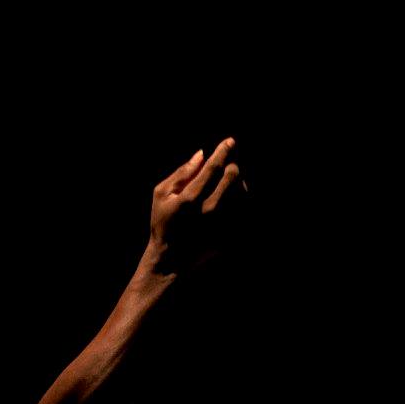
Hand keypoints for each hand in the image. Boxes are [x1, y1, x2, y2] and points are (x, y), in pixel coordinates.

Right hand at [148, 137, 247, 273]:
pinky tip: (232, 200)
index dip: (224, 150)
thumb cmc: (163, 224)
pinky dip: (241, 200)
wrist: (171, 261)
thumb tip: (202, 155)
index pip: (214, 167)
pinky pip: (244, 210)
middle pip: (233, 176)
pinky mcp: (229, 235)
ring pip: (242, 192)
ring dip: (238, 183)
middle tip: (226, 167)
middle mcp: (209, 210)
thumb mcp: (161, 195)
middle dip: (232, 166)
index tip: (230, 142)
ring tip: (229, 184)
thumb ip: (181, 173)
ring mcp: (221, 224)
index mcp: (190, 198)